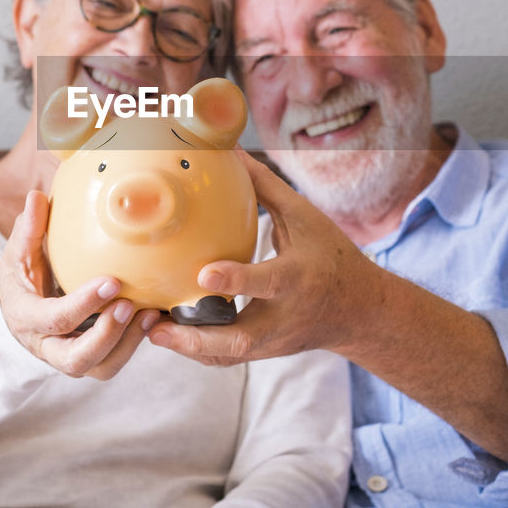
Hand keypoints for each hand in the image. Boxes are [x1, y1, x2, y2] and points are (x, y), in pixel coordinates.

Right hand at [0, 191, 157, 379]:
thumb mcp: (17, 256)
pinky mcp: (91, 359)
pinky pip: (113, 361)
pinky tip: (153, 317)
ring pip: (101, 367)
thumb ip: (28, 230)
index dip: (85, 303)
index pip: (56, 318)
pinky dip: (134, 343)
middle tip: (131, 305)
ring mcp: (70, 357)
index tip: (113, 280)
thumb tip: (37, 197)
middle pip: (78, 360)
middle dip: (108, 335)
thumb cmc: (19, 281)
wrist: (14, 316)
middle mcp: (48, 347)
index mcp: (28, 319)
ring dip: (128, 344)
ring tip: (151, 314)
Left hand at [148, 149, 376, 365]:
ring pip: (226, 356)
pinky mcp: (264, 353)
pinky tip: (166, 333)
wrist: (359, 310)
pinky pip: (225, 357)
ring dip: (186, 347)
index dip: (237, 280)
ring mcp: (274, 341)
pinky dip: (195, 349)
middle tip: (155, 327)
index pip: (267, 281)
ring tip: (148, 330)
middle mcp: (284, 315)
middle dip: (195, 338)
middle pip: (239, 340)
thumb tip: (229, 150)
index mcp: (299, 278)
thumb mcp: (305, 217)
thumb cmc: (331, 255)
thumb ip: (264, 187)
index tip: (204, 274)